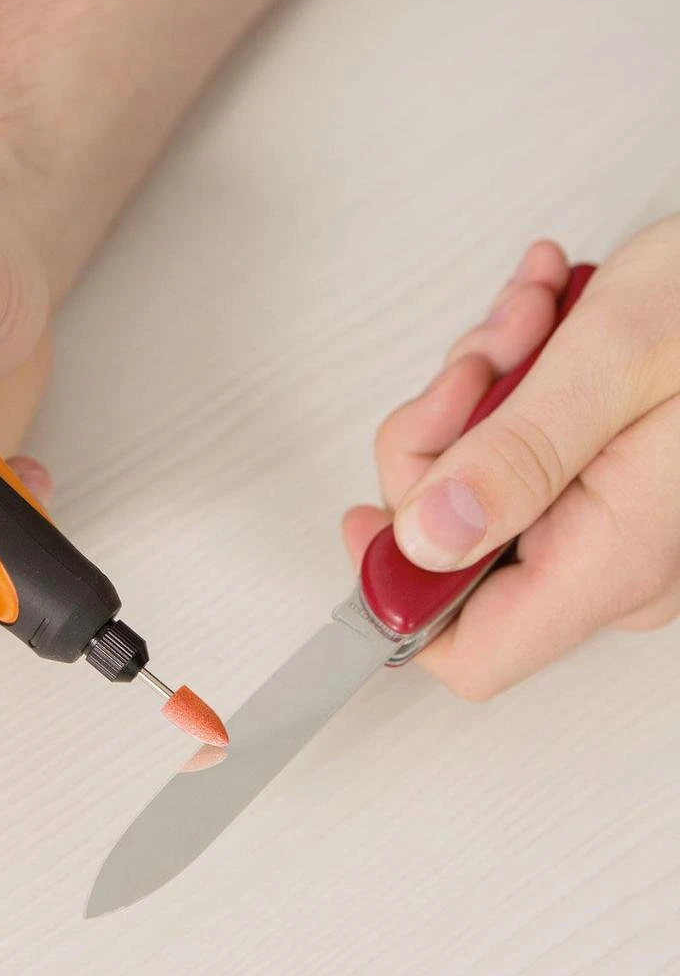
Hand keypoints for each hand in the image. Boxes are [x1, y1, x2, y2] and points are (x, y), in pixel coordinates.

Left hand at [342, 227, 679, 698]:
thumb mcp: (614, 362)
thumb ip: (515, 457)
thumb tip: (426, 540)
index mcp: (613, 558)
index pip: (471, 653)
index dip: (394, 595)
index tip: (362, 517)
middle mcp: (612, 562)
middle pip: (449, 549)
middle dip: (444, 438)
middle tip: (484, 363)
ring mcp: (608, 527)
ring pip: (469, 488)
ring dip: (478, 392)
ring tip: (534, 322)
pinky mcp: (603, 487)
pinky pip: (508, 459)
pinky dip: (509, 386)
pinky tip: (545, 326)